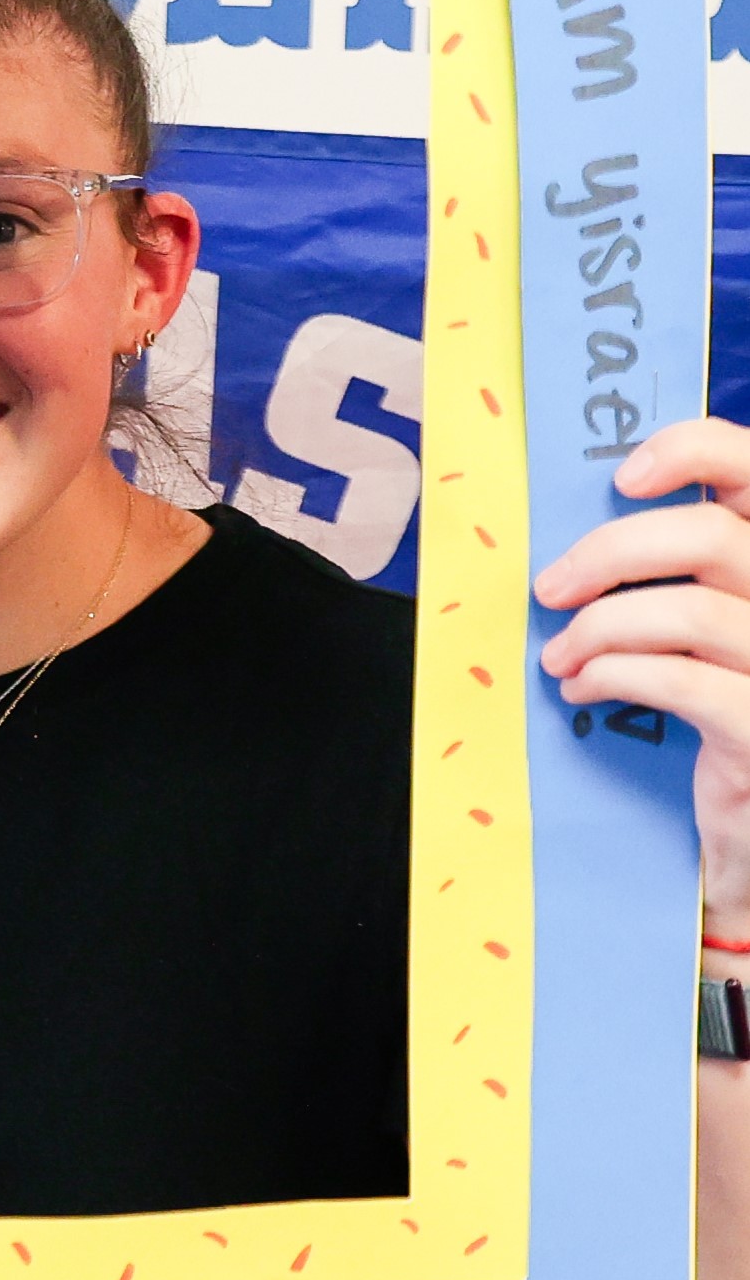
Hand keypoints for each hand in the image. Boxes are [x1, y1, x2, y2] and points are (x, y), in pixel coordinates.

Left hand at [534, 417, 749, 928]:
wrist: (748, 829)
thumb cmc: (720, 711)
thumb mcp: (703, 630)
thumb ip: (677, 571)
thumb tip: (587, 527)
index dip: (694, 450)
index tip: (621, 477)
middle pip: (710, 535)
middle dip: (609, 553)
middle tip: (549, 588)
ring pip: (688, 611)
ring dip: (598, 627)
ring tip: (560, 655)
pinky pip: (682, 682)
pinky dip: (613, 676)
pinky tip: (581, 687)